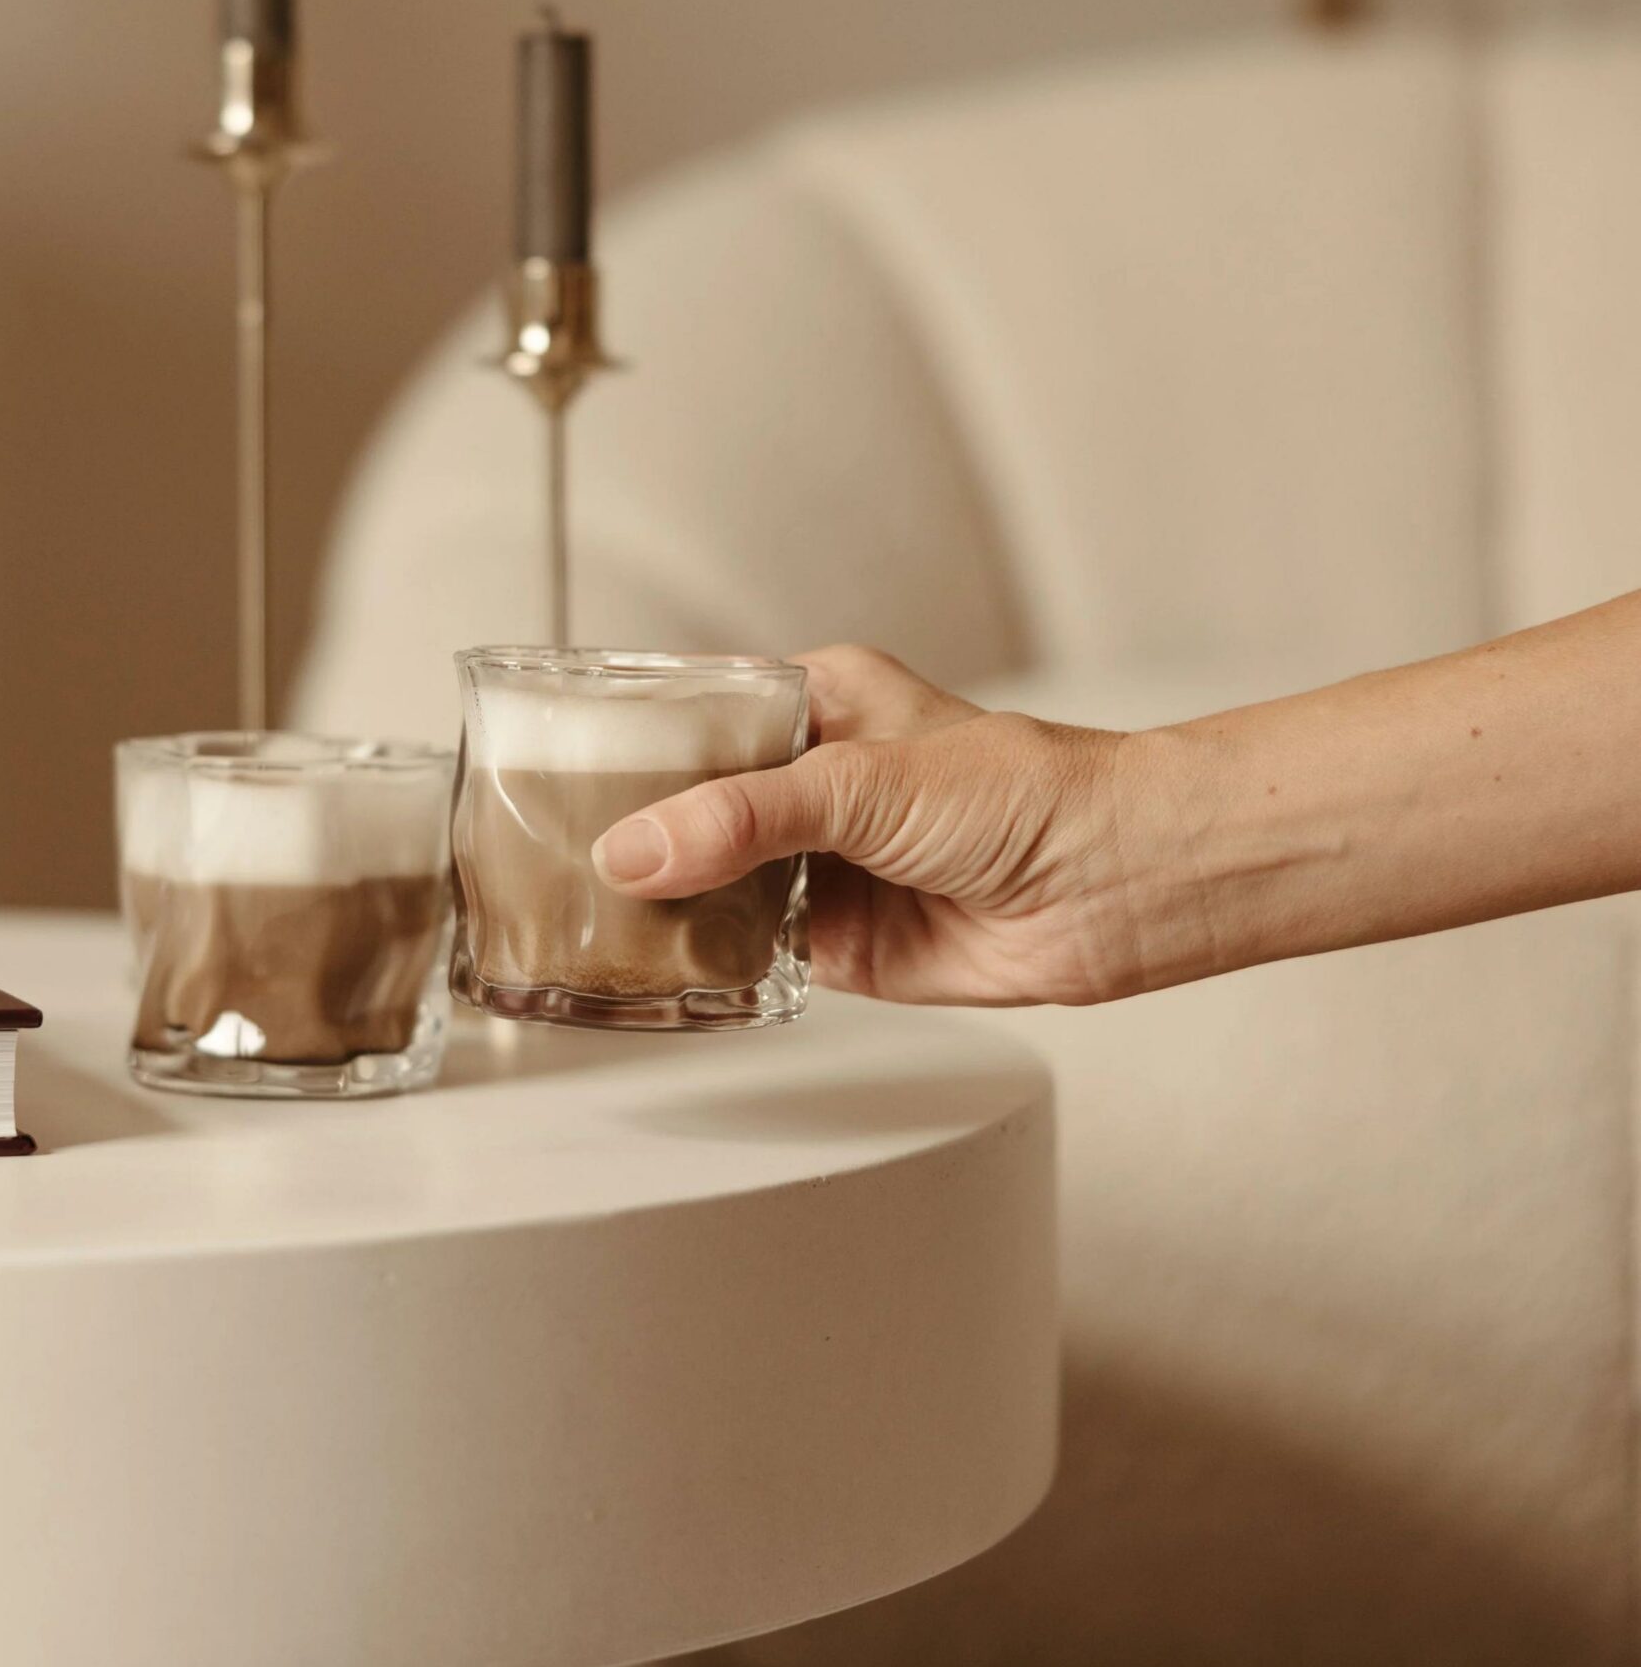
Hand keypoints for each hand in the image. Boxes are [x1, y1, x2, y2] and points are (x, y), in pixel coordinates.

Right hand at [590, 645, 1148, 1005]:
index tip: (554, 769)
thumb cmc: (1028, 795)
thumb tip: (637, 850)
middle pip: (691, 804)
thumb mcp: (864, 781)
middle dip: (634, 831)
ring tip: (584, 915)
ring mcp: (820, 863)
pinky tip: (659, 965)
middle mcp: (812, 781)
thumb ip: (746, 815)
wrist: (1113, 888)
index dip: (628, 741)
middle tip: (552, 854)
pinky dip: (707, 962)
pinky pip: (747, 951)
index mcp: (815, 701)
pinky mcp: (836, 941)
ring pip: (711, 881)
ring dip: (665, 902)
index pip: (694, 712)